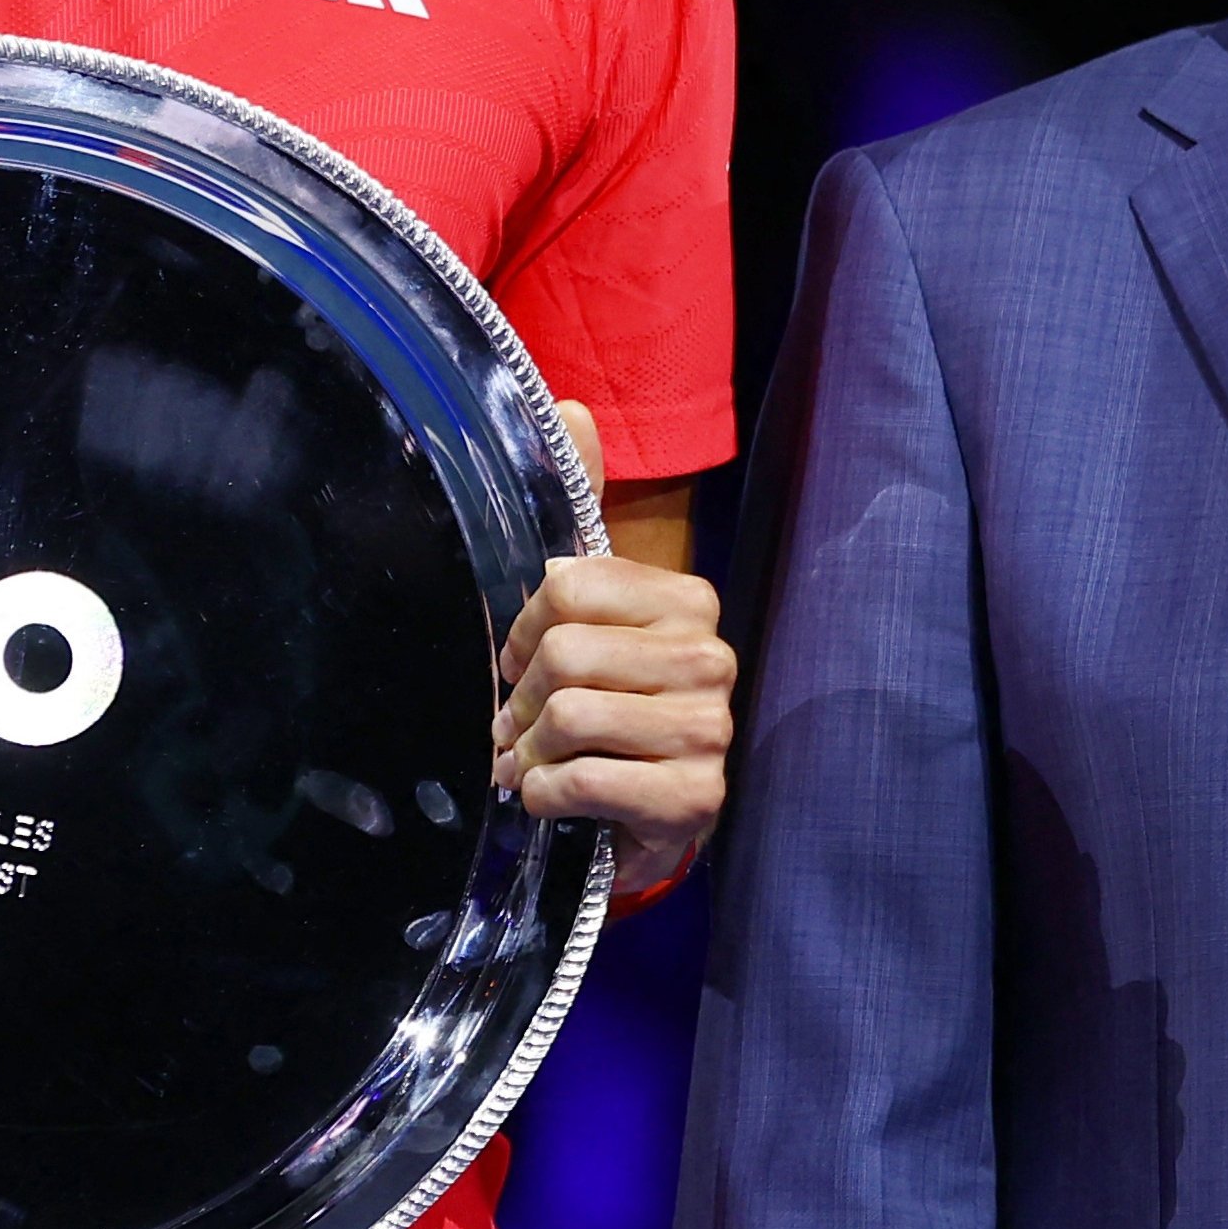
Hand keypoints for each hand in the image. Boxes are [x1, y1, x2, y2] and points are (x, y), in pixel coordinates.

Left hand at [495, 408, 734, 904]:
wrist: (645, 820)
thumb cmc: (608, 709)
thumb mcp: (590, 615)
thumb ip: (579, 513)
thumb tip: (568, 408)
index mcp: (687, 601)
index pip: (568, 585)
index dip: (519, 633)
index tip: (518, 667)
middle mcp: (711, 657)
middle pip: (563, 654)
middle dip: (518, 705)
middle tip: (516, 731)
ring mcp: (710, 729)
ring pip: (570, 716)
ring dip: (529, 755)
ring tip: (533, 767)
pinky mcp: (696, 796)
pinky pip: (583, 780)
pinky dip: (545, 796)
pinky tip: (553, 801)